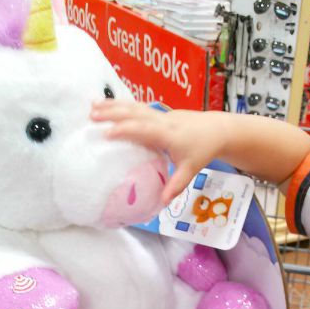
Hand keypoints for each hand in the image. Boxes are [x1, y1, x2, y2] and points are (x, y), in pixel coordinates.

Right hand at [90, 100, 226, 203]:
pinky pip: (137, 107)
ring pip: (134, 106)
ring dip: (113, 105)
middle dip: (112, 113)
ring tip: (92, 107)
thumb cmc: (203, 149)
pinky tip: (107, 105)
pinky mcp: (158, 113)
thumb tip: (162, 202)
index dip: (125, 130)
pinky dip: (121, 105)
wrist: (217, 130)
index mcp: (168, 134)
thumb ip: (176, 185)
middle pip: (134, 113)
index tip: (106, 134)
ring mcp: (160, 113)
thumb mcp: (191, 169)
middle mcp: (162, 120)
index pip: (143, 129)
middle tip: (91, 117)